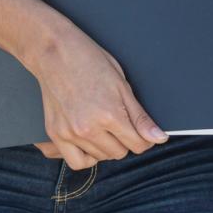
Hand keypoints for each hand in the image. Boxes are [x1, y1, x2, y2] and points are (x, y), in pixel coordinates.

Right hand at [31, 22, 166, 168]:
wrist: (53, 50)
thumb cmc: (89, 60)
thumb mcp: (121, 83)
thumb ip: (140, 116)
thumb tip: (159, 139)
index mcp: (109, 114)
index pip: (138, 145)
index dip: (144, 138)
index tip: (141, 130)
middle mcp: (89, 128)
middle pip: (120, 153)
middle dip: (124, 140)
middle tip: (117, 120)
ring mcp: (70, 133)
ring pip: (100, 157)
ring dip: (105, 146)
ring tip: (101, 124)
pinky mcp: (55, 134)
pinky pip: (77, 162)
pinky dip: (86, 156)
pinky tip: (89, 141)